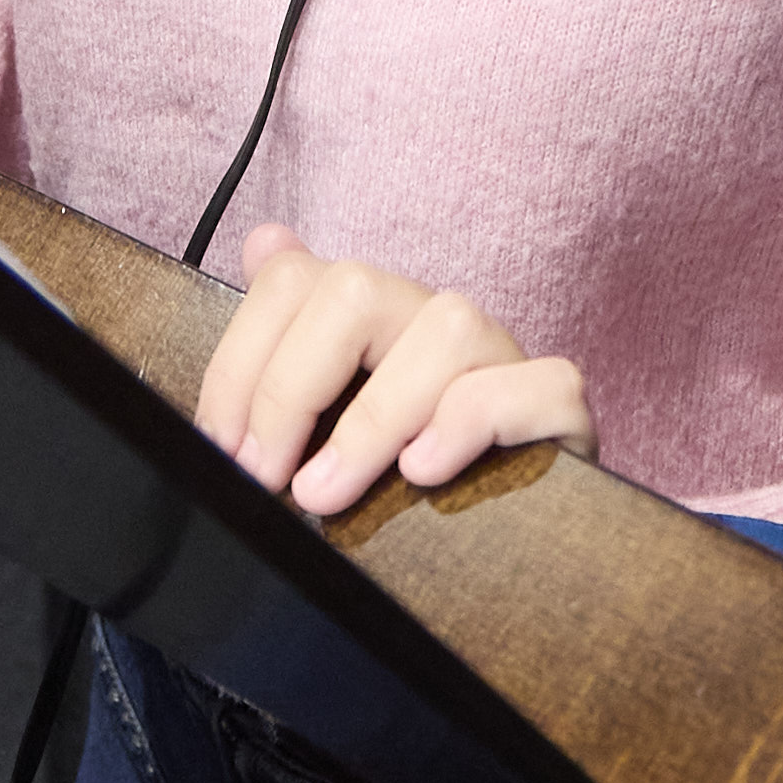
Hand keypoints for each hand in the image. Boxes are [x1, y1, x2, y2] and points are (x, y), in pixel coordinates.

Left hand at [192, 225, 595, 518]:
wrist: (513, 541)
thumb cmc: (406, 479)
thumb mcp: (334, 416)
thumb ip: (289, 337)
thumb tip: (259, 242)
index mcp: (375, 313)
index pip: (293, 279)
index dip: (241, 362)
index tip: (224, 447)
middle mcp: (435, 318)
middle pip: (356, 292)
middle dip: (293, 388)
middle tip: (267, 476)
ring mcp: (504, 355)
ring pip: (447, 328)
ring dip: (373, 419)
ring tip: (327, 493)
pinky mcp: (559, 406)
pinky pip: (535, 384)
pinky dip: (470, 422)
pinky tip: (424, 470)